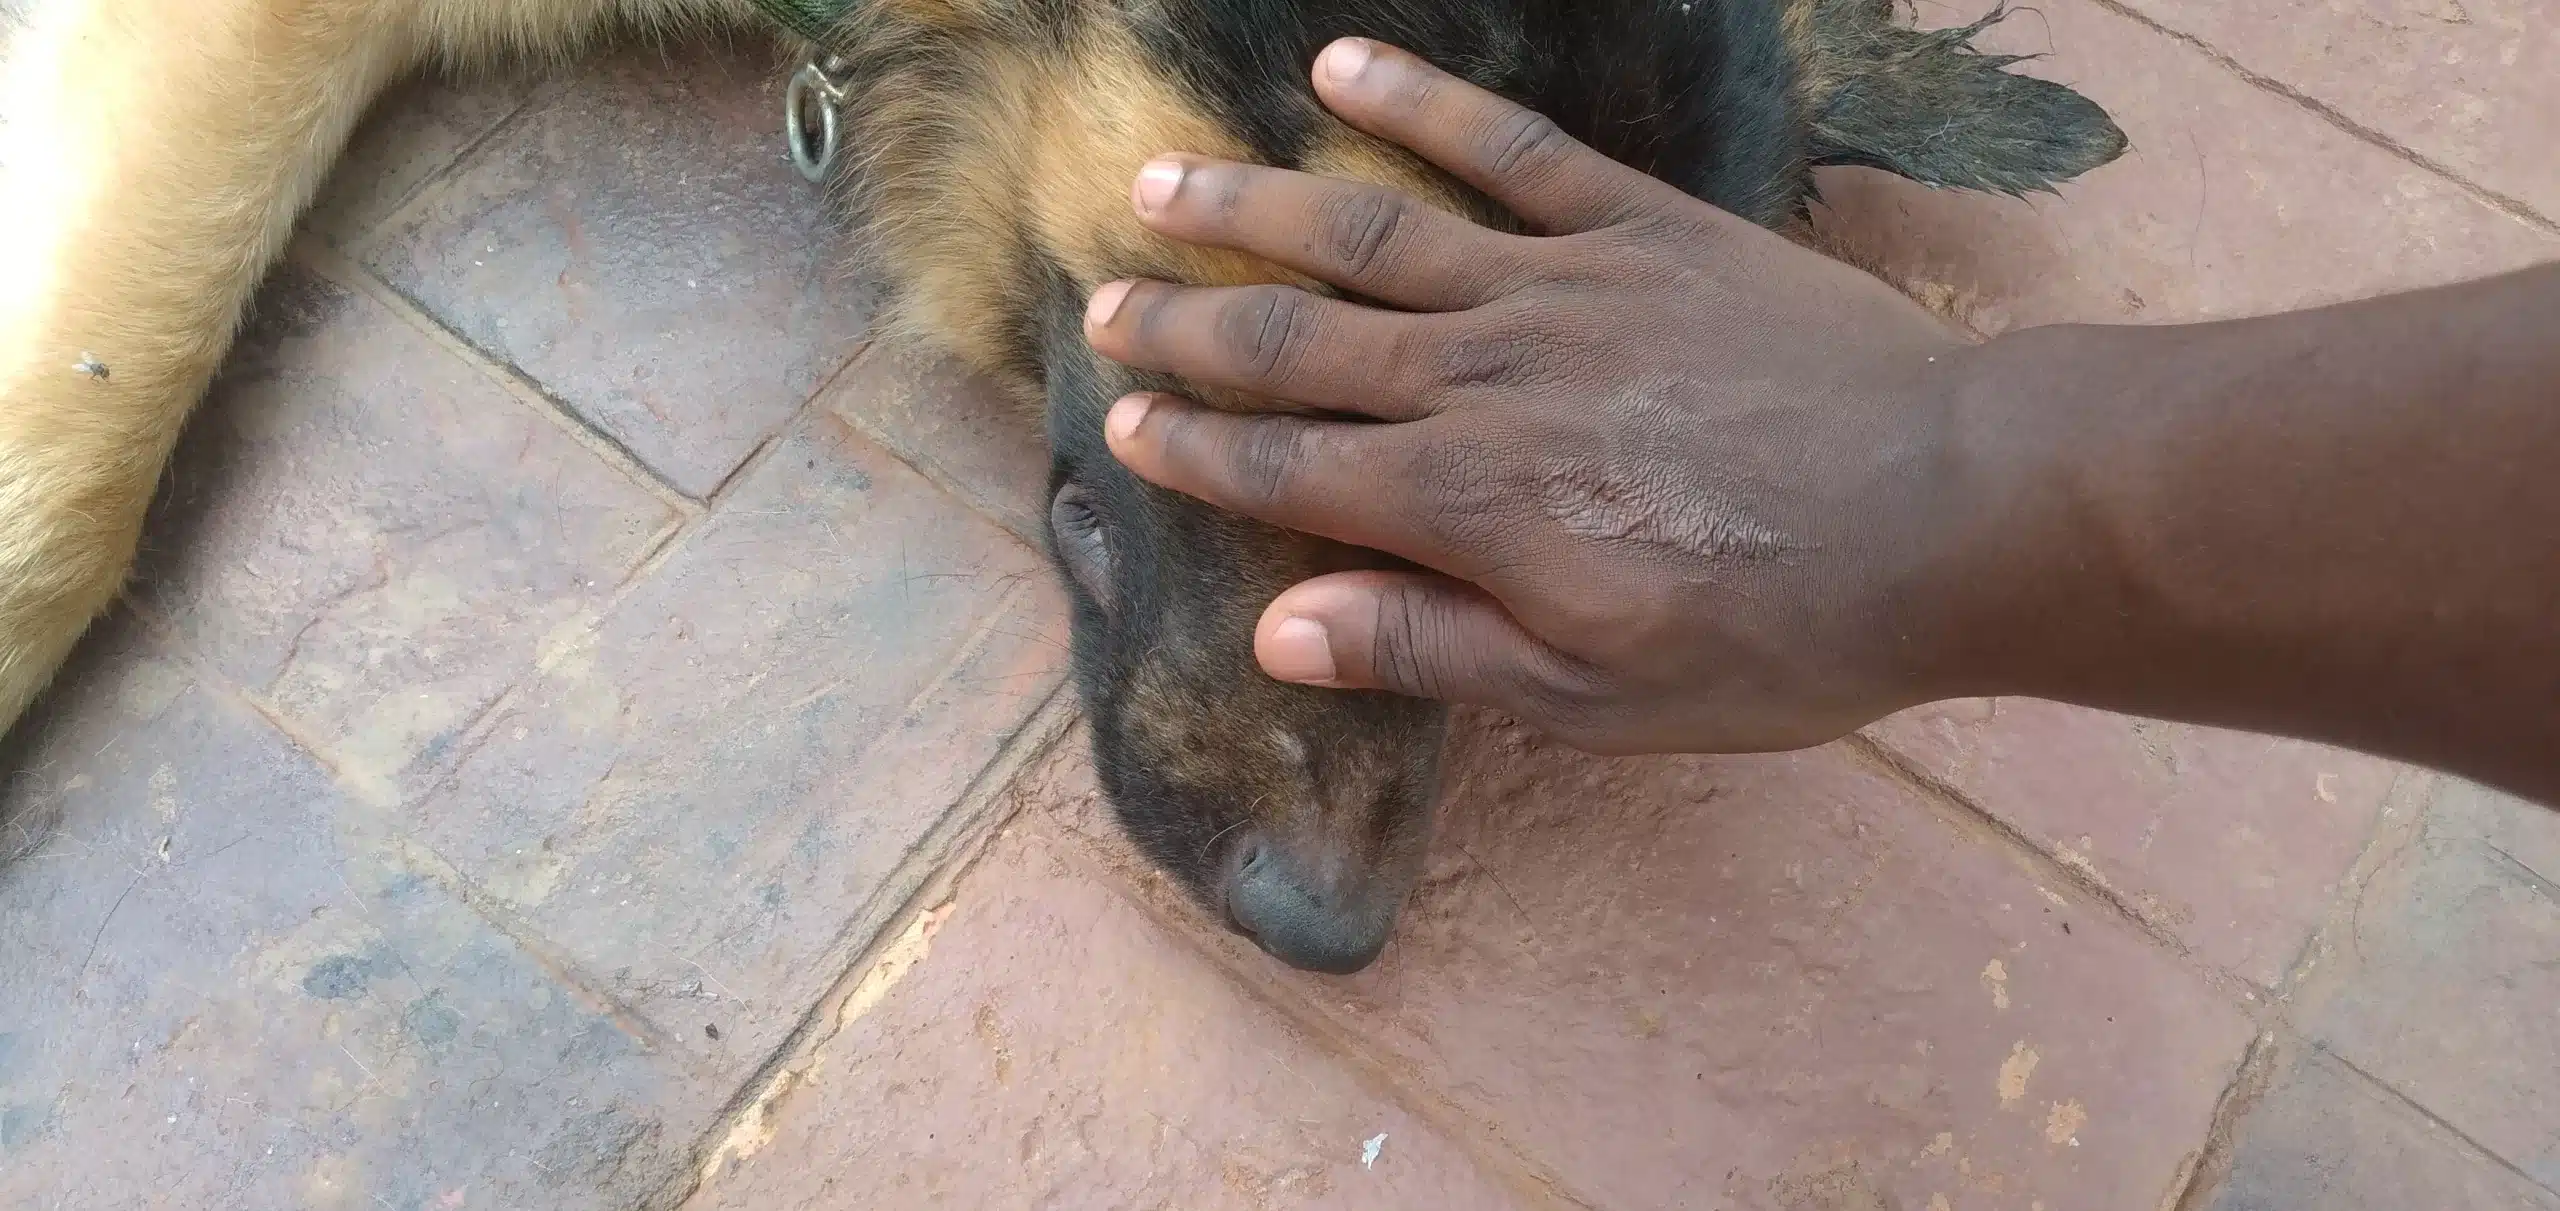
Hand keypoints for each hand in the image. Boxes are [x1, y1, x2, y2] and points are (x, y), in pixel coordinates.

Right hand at [1082, 37, 2010, 754]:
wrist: (1955, 512)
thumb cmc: (1782, 628)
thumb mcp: (1597, 693)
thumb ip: (1432, 648)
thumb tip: (1278, 627)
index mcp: (1467, 503)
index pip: (1288, 467)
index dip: (1195, 448)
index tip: (1124, 423)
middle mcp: (1487, 378)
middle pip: (1300, 342)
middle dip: (1190, 326)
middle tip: (1100, 307)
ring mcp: (1561, 287)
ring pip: (1373, 233)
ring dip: (1256, 207)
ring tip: (1162, 180)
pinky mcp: (1642, 228)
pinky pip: (1512, 150)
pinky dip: (1421, 102)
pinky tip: (1340, 65)